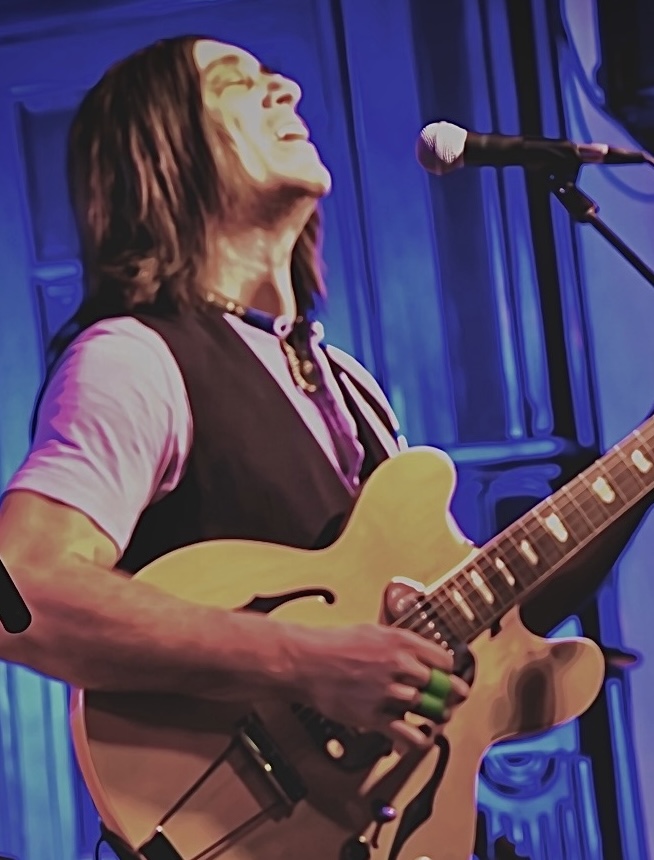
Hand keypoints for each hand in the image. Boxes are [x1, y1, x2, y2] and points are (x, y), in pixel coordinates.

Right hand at [283, 616, 468, 749]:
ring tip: (432, 716)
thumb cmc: (334, 644)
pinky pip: (411, 735)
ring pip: (430, 710)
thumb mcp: (374, 631)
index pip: (445, 661)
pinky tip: (421, 736)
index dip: (448, 671)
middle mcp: (400, 666)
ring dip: (434, 715)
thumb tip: (420, 655)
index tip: (446, 677)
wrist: (306, 662)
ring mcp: (388, 693)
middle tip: (449, 699)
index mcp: (401, 642)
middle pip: (443, 687)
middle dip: (448, 696)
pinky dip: (421, 739)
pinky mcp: (375, 717)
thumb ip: (400, 644)